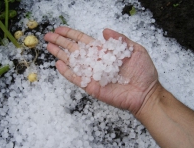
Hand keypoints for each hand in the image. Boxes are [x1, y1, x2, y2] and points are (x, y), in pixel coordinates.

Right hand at [44, 26, 158, 113]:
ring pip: (73, 62)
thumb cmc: (143, 72)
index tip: (60, 29)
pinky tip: (58, 64)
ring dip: (60, 54)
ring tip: (48, 46)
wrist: (146, 93)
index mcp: (104, 52)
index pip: (83, 41)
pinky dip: (67, 72)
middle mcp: (95, 62)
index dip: (71, 34)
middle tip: (48, 35)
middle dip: (61, 42)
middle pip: (74, 49)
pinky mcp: (91, 86)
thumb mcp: (135, 50)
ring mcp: (92, 74)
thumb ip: (120, 40)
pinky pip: (76, 78)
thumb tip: (104, 31)